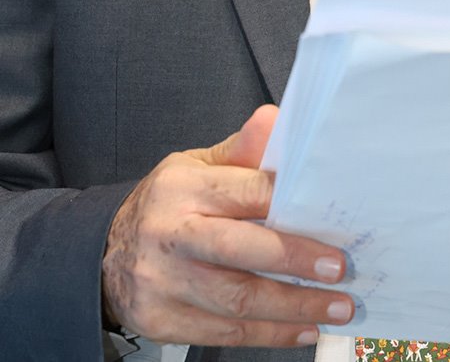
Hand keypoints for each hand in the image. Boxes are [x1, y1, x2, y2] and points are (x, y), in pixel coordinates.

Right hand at [102, 105, 352, 348]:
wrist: (104, 254)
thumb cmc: (169, 204)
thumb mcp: (195, 166)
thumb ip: (241, 151)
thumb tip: (277, 121)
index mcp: (183, 188)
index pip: (243, 191)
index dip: (288, 204)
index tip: (330, 216)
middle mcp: (170, 234)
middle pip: (239, 250)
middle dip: (295, 259)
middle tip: (339, 269)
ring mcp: (163, 283)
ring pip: (237, 301)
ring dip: (293, 308)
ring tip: (337, 307)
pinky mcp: (163, 322)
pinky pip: (226, 333)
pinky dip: (270, 335)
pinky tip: (304, 329)